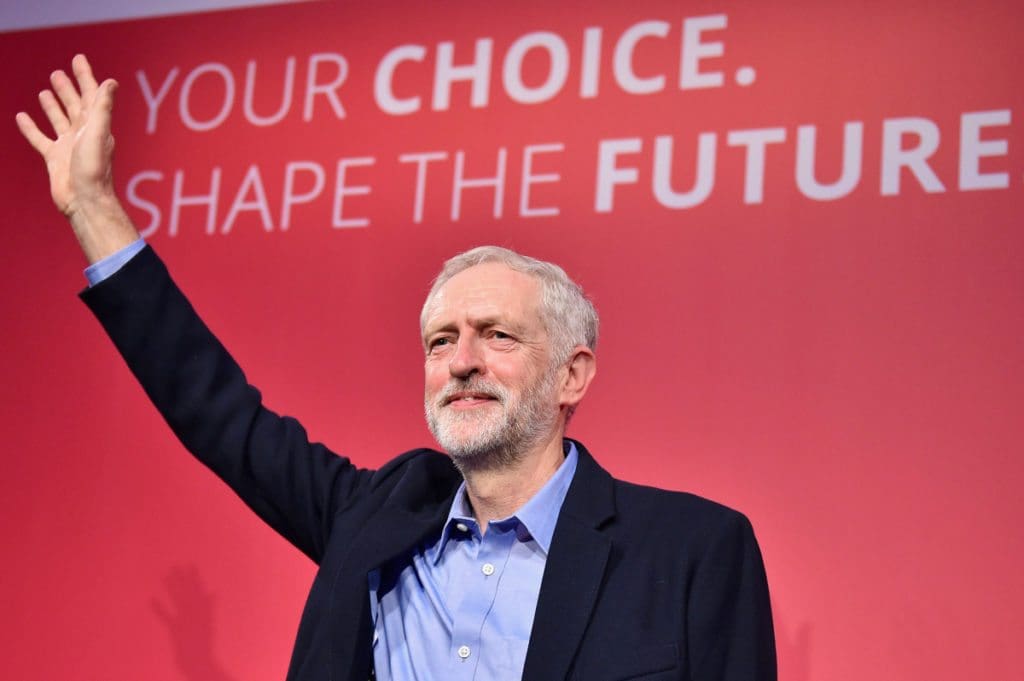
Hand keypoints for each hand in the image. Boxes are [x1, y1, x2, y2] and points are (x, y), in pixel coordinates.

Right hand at [16, 54, 138, 262]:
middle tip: (59, 73)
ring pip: (59, 119)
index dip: (85, 76)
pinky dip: (31, 128)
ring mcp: (68, 146)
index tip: (78, 59)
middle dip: (68, 88)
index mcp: (96, 125)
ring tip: (46, 91)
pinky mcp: (54, 158)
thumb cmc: (94, 170)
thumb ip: (103, 108)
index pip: (91, 94)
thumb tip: (111, 82)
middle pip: (74, 104)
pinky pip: (40, 139)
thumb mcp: (98, 133)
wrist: (84, 201)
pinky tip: (21, 117)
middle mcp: (83, 134)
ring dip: (53, 105)